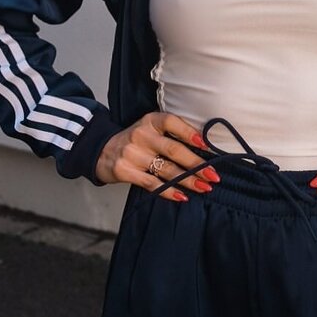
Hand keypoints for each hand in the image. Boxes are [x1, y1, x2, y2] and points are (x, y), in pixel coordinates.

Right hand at [95, 112, 219, 201]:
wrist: (103, 150)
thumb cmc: (136, 141)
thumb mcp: (150, 129)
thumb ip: (172, 135)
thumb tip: (204, 150)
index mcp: (150, 120)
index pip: (172, 122)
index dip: (190, 133)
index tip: (207, 146)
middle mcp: (141, 134)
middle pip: (174, 150)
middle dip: (196, 164)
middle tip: (213, 175)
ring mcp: (132, 153)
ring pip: (166, 169)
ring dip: (188, 180)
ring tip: (204, 188)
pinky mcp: (125, 171)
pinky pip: (152, 183)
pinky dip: (169, 191)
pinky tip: (182, 196)